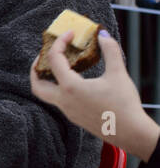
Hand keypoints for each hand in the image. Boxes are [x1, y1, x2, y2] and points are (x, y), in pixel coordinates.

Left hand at [31, 29, 158, 161]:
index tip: (70, 34)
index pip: (54, 59)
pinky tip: (75, 81)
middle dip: (36, 68)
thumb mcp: (119, 74)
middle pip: (36, 84)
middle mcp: (63, 100)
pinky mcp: (74, 117)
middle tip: (46, 56)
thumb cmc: (124, 104)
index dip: (60, 42)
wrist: (132, 134)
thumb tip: (102, 35)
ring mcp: (67, 111)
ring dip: (47, 79)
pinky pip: (59, 101)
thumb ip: (110, 51)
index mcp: (70, 87)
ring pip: (46, 95)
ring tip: (60, 66)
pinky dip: (59, 88)